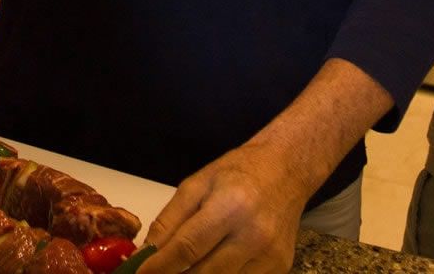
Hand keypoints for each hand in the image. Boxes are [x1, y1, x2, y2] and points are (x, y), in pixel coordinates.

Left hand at [138, 140, 315, 273]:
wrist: (286, 171)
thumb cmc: (238, 173)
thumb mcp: (196, 184)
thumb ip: (169, 220)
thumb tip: (147, 252)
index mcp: (230, 207)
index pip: (187, 248)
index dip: (159, 267)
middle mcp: (254, 235)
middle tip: (156, 273)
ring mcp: (270, 256)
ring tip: (181, 267)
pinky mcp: (280, 268)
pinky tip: (210, 265)